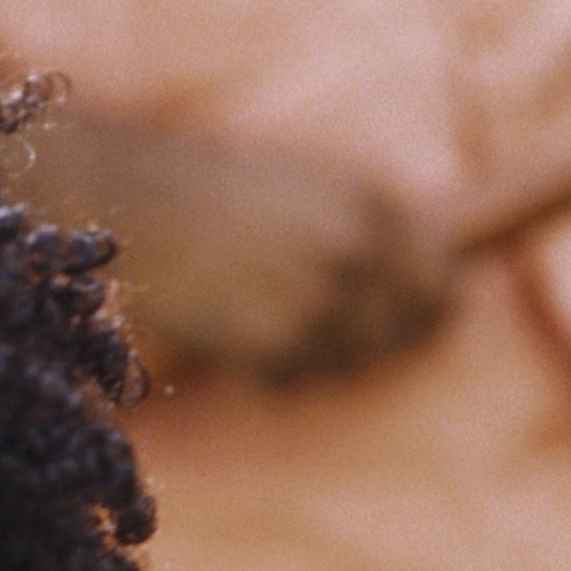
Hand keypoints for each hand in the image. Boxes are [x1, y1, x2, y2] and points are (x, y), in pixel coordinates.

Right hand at [15, 107, 455, 390]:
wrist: (126, 199)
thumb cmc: (212, 193)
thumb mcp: (308, 189)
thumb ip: (370, 230)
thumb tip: (437, 281)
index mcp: (372, 207)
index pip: (443, 277)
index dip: (433, 304)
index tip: (420, 317)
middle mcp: (356, 253)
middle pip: (407, 331)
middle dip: (381, 339)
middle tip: (333, 333)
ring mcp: (317, 300)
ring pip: (348, 363)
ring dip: (315, 356)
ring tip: (265, 318)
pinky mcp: (271, 343)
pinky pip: (292, 382)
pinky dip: (267, 371)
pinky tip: (233, 334)